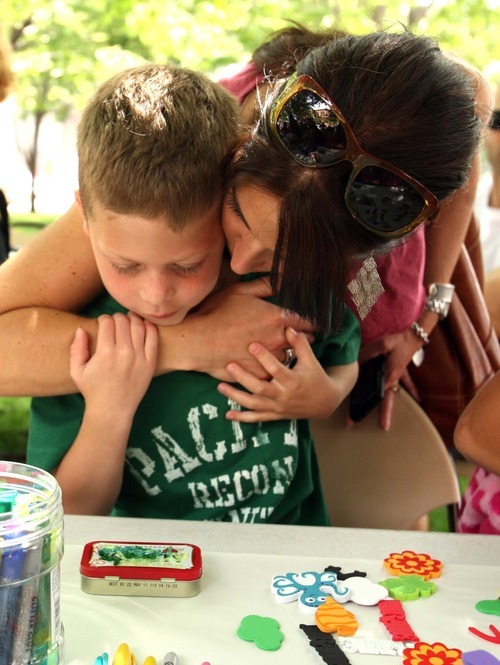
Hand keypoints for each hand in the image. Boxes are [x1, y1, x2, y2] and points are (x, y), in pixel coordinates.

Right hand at [70, 312, 157, 417]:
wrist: (112, 410)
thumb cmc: (93, 390)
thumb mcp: (77, 371)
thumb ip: (77, 348)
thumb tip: (81, 328)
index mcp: (105, 352)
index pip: (107, 322)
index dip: (103, 318)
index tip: (102, 323)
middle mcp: (124, 352)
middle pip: (123, 321)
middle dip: (118, 317)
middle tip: (115, 322)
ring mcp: (139, 357)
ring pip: (139, 326)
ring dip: (133, 319)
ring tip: (129, 320)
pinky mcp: (150, 363)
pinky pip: (153, 339)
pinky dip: (150, 327)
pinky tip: (145, 324)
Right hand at [174, 278, 314, 380]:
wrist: (197, 341)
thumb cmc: (216, 314)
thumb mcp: (239, 291)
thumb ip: (263, 285)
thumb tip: (279, 279)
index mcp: (275, 317)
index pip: (305, 321)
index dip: (310, 322)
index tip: (311, 323)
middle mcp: (277, 339)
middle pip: (301, 341)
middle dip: (303, 338)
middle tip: (301, 337)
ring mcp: (268, 359)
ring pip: (288, 358)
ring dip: (288, 354)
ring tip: (283, 352)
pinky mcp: (259, 374)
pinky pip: (273, 373)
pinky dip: (272, 369)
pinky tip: (268, 366)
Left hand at [217, 328, 348, 421]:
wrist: (324, 403)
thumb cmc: (316, 376)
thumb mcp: (310, 360)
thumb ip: (300, 344)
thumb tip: (289, 327)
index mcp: (293, 380)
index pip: (276, 369)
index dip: (264, 357)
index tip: (252, 344)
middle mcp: (283, 396)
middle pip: (260, 388)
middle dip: (243, 378)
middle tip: (229, 365)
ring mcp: (277, 407)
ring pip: (254, 404)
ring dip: (236, 397)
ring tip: (220, 386)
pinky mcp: (274, 415)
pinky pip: (256, 418)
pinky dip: (242, 418)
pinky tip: (228, 415)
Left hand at [359, 329, 421, 429]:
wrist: (414, 336)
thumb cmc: (399, 341)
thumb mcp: (382, 344)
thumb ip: (368, 353)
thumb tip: (356, 363)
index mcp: (389, 375)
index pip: (375, 395)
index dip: (364, 406)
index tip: (354, 416)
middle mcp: (393, 379)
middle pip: (385, 401)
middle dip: (380, 415)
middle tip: (367, 426)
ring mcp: (398, 377)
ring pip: (392, 395)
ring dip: (389, 408)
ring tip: (385, 423)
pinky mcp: (401, 372)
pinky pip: (407, 384)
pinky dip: (411, 391)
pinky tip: (417, 399)